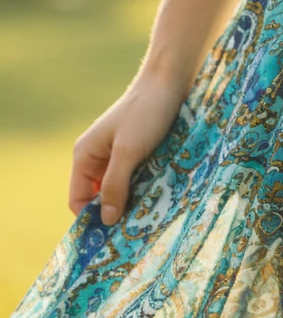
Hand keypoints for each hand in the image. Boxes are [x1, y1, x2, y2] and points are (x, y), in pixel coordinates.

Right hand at [69, 70, 188, 225]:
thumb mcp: (129, 151)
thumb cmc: (146, 112)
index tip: (112, 237)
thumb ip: (115, 184)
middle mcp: (98, 156)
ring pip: (120, 188)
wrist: (170, 81)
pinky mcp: (139, 151)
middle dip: (115, 212)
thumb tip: (106, 220)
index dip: (92, 218)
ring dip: (133, 201)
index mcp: (85, 155)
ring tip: (149, 216)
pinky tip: (159, 197)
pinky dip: (145, 188)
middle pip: (100, 196)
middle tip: (135, 231)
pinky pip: (136, 178)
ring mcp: (118, 153)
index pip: (78, 199)